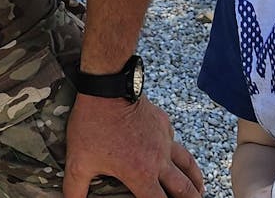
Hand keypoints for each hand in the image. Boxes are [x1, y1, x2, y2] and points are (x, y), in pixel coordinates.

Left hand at [62, 95, 202, 197]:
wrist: (107, 87)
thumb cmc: (92, 124)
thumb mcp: (78, 161)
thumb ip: (74, 188)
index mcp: (141, 173)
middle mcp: (158, 159)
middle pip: (184, 188)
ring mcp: (164, 140)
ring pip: (188, 164)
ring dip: (196, 180)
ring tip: (199, 190)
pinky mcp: (163, 123)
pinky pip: (175, 141)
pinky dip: (178, 153)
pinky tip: (176, 155)